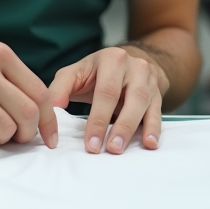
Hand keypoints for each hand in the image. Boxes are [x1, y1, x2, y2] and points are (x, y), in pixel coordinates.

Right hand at [0, 27, 57, 148]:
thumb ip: (12, 74)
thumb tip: (39, 109)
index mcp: (0, 54)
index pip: (38, 93)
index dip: (48, 120)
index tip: (49, 136)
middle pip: (25, 113)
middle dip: (27, 132)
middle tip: (20, 136)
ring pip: (3, 129)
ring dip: (4, 138)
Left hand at [46, 47, 164, 153]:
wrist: (129, 62)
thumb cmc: (97, 73)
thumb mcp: (76, 73)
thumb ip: (59, 89)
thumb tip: (51, 111)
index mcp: (111, 59)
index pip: (105, 91)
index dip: (98, 119)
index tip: (90, 143)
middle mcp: (134, 66)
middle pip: (130, 97)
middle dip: (119, 126)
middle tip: (108, 149)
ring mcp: (148, 79)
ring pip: (144, 104)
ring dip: (133, 129)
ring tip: (121, 149)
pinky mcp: (158, 93)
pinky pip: (157, 112)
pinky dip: (154, 129)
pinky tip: (149, 143)